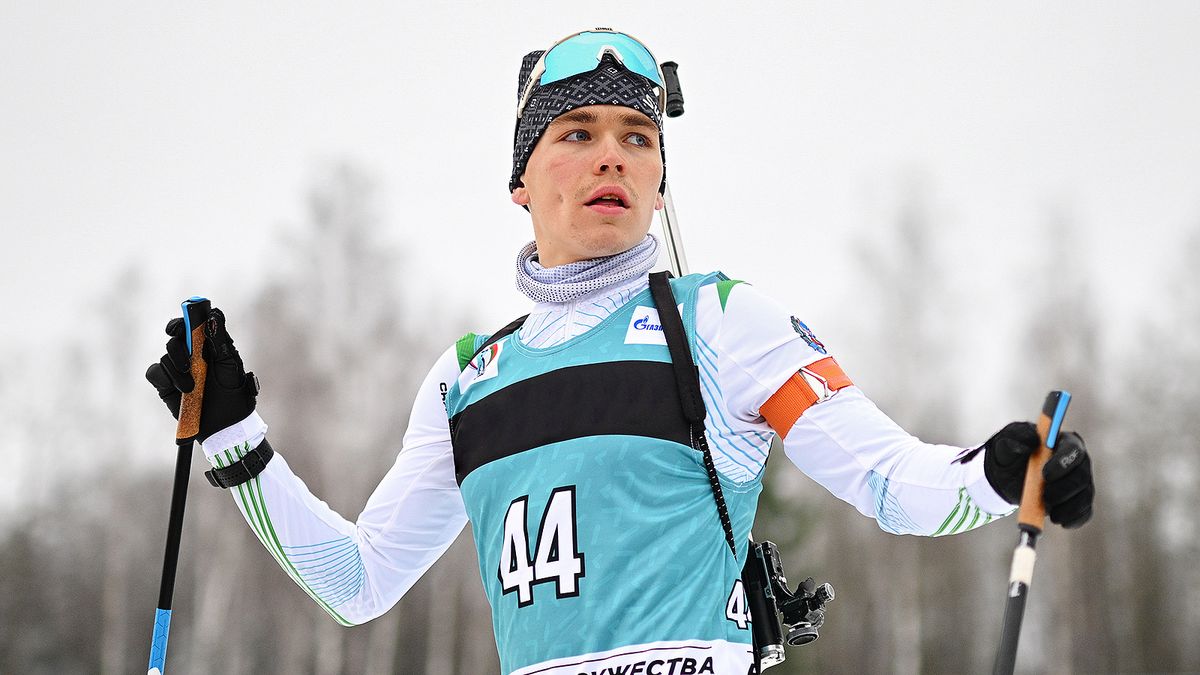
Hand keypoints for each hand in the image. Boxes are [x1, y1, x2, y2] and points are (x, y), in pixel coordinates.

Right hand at [145, 308, 257, 443]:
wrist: (225, 426)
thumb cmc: (234, 394)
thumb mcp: (230, 364)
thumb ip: (220, 339)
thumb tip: (213, 314)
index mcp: (208, 346)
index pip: (191, 324)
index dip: (184, 320)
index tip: (180, 326)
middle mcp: (191, 354)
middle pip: (175, 337)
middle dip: (179, 348)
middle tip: (189, 362)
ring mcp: (177, 369)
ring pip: (165, 356)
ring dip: (177, 370)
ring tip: (192, 388)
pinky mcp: (166, 384)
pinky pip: (154, 372)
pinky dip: (164, 378)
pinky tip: (179, 390)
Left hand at [982, 422, 1093, 527]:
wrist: (1007, 476)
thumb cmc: (1011, 453)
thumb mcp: (1007, 441)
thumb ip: (1018, 436)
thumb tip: (1032, 438)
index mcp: (1064, 442)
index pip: (1073, 449)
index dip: (1062, 463)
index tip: (1044, 474)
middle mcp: (1078, 461)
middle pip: (1082, 475)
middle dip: (1064, 488)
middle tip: (1045, 496)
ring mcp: (1080, 482)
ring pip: (1083, 495)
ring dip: (1066, 505)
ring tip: (1045, 507)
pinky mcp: (1078, 501)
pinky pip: (1083, 512)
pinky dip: (1072, 518)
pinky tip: (1058, 519)